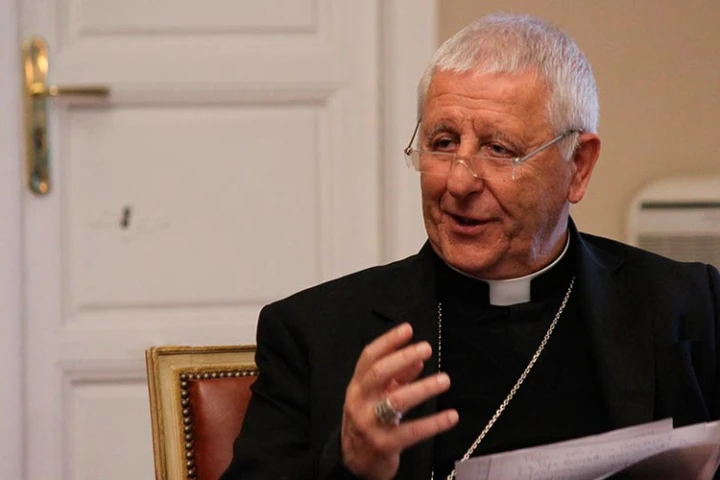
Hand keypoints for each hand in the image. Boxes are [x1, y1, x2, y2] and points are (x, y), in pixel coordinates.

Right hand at [340, 323, 458, 479]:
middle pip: (379, 374)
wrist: (354, 461)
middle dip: (403, 358)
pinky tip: (450, 416)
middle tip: (426, 349)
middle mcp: (360, 402)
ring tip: (444, 380)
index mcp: (357, 386)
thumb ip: (396, 378)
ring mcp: (370, 423)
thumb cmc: (367, 421)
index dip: (388, 341)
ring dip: (422, 388)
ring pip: (395, 401)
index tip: (408, 329)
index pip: (369, 357)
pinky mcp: (384, 444)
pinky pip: (411, 431)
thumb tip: (417, 360)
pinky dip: (433, 423)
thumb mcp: (376, 396)